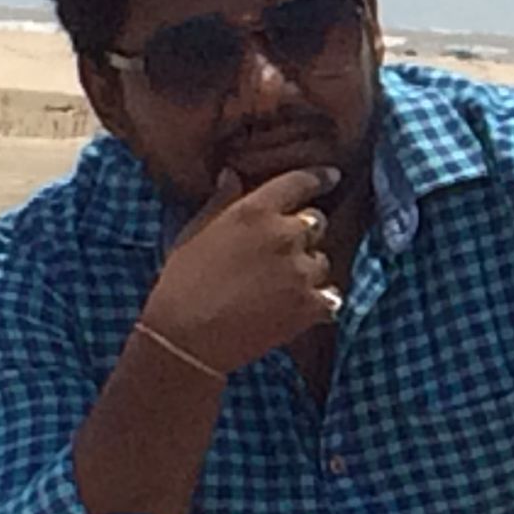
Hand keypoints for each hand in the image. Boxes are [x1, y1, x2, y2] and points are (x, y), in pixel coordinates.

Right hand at [139, 166, 342, 375]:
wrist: (186, 338)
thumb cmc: (181, 283)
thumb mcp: (193, 233)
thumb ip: (219, 202)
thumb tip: (232, 175)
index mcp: (255, 212)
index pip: (300, 182)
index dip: (320, 177)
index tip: (333, 176)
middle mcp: (285, 235)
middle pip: (316, 222)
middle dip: (305, 232)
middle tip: (282, 252)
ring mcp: (300, 270)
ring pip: (322, 261)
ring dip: (308, 270)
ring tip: (278, 287)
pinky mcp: (310, 304)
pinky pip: (330, 296)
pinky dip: (318, 303)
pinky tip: (297, 310)